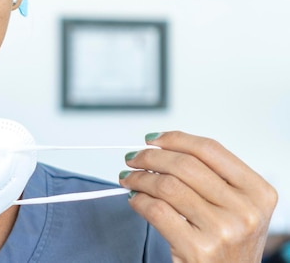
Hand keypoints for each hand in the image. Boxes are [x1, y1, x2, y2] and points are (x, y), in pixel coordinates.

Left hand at [119, 131, 277, 262]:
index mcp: (257, 192)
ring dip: (139, 178)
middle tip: (133, 159)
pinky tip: (135, 200)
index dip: (175, 139)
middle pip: (184, 165)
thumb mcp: (236, 208)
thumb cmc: (230, 245)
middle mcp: (245, 211)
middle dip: (150, 157)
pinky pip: (157, 211)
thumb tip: (162, 149)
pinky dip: (139, 200)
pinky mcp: (199, 249)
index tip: (154, 139)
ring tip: (130, 179)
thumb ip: (211, 177)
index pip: (209, 150)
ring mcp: (222, 230)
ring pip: (167, 185)